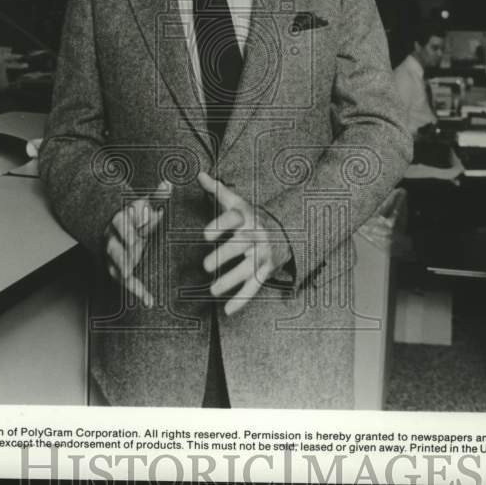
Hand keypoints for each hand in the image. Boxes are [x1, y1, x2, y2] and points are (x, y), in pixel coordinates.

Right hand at [105, 180, 171, 306]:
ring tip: (129, 275)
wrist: (118, 226)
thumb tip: (168, 183)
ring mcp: (115, 255)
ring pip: (115, 263)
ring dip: (122, 269)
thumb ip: (157, 196)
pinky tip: (148, 300)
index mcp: (121, 221)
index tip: (142, 225)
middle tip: (131, 253)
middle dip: (123, 249)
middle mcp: (114, 238)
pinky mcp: (119, 269)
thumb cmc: (138, 215)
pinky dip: (136, 291)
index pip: (123, 222)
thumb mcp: (147, 204)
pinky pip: (125, 281)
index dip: (131, 224)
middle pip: (115, 245)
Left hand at [199, 171, 291, 315]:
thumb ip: (217, 190)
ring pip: (247, 269)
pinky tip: (228, 311)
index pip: (232, 219)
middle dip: (224, 256)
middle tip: (205, 266)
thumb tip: (198, 174)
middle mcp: (255, 234)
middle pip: (240, 245)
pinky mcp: (266, 270)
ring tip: (212, 290)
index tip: (205, 235)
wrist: (287, 229)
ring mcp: (262, 254)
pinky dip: (242, 300)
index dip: (220, 226)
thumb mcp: (237, 202)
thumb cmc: (251, 216)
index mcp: (246, 216)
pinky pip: (254, 287)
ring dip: (230, 281)